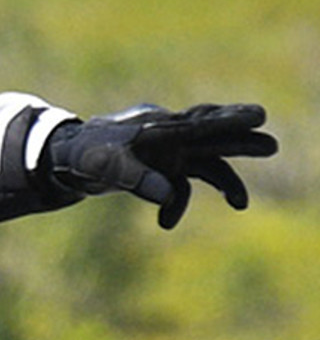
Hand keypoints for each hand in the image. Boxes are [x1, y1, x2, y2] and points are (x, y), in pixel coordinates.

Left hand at [45, 102, 277, 229]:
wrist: (67, 157)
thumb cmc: (86, 154)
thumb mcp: (107, 167)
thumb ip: (138, 179)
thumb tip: (167, 197)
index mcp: (159, 128)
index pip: (202, 124)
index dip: (230, 121)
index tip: (258, 116)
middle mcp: (169, 137)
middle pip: (214, 138)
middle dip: (242, 143)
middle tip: (271, 145)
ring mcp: (168, 152)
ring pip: (206, 163)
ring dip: (223, 183)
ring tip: (240, 204)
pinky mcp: (162, 168)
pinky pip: (182, 186)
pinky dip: (176, 203)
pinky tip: (164, 223)